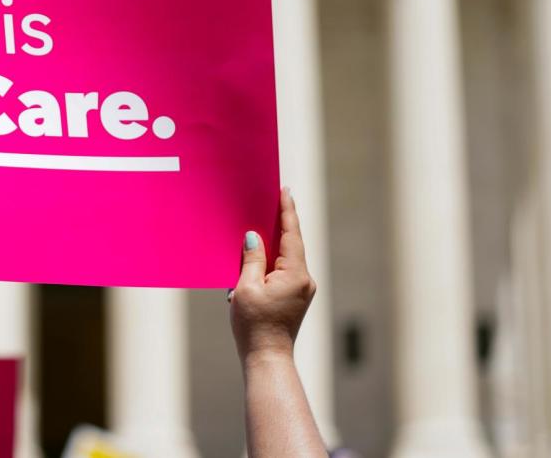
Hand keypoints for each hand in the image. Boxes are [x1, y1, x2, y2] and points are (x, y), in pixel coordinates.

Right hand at [230, 187, 315, 362]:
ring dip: (276, 242)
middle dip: (281, 223)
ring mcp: (302, 289)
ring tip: (263, 223)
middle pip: (291, 244)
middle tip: (273, 199)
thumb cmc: (254, 325)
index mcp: (295, 274)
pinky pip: (285, 270)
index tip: (285, 191)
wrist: (267, 358)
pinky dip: (274, 259)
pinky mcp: (296, 298)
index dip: (287, 211)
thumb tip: (254, 236)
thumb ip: (252, 258)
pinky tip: (261, 254)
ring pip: (288, 258)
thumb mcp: (246, 288)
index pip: (291, 234)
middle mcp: (305, 280)